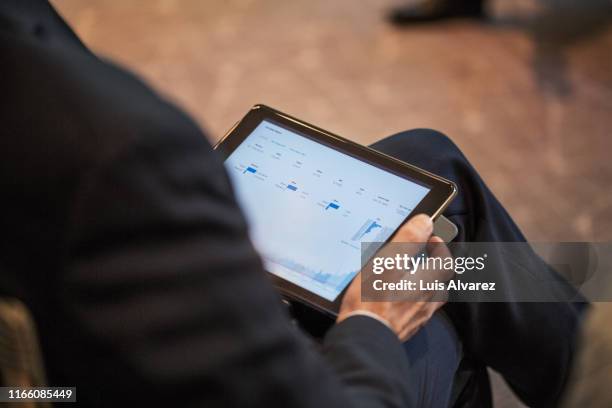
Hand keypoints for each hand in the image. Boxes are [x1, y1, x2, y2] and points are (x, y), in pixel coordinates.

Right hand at [337, 214, 450, 340]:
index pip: (445, 261)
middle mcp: (426, 302)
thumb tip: (425, 222)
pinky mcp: (404, 330)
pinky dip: (411, 303)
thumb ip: (408, 239)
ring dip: (423, 286)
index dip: (440, 246)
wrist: (364, 339)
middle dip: (433, 267)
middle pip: (441, 282)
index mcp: (426, 282)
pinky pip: (415, 313)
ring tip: (408, 278)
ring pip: (429, 299)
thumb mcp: (388, 261)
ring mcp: (416, 319)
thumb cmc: (373, 300)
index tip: (431, 238)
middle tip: (421, 256)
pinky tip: (395, 302)